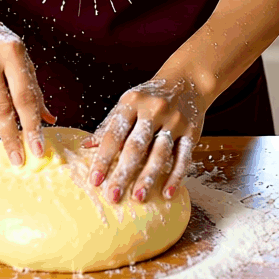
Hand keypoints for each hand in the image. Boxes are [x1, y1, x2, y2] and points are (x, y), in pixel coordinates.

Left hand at [82, 76, 207, 204]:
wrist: (187, 81)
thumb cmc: (150, 96)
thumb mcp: (128, 102)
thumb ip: (109, 124)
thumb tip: (86, 145)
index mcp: (132, 102)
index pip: (114, 133)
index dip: (103, 158)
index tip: (95, 180)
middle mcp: (153, 110)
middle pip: (136, 146)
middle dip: (123, 173)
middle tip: (112, 196)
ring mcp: (174, 120)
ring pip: (160, 153)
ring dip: (148, 177)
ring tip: (138, 197)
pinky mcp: (192, 131)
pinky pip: (183, 157)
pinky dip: (176, 177)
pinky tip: (167, 193)